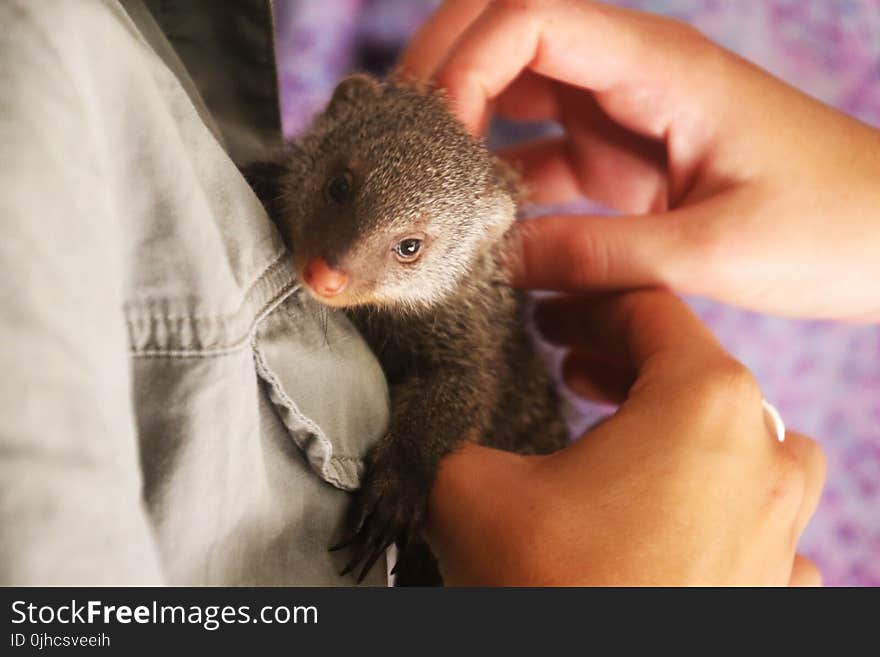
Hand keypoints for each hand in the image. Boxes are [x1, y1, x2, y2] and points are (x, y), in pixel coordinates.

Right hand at [400, 0, 879, 321]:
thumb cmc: (833, 229)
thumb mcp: (711, 252)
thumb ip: (596, 255)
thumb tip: (495, 260)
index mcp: (659, 66)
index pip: (530, 17)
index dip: (464, 61)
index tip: (433, 133)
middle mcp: (629, 76)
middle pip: (505, 31)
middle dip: (441, 69)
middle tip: (396, 135)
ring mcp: (620, 117)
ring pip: (513, 92)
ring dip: (461, 127)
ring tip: (416, 183)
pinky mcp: (620, 163)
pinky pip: (537, 158)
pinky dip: (496, 183)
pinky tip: (471, 224)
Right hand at [425, 289, 824, 584]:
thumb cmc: (547, 586)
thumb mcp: (470, 483)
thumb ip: (460, 427)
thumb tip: (442, 412)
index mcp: (706, 403)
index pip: (649, 312)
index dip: (587, 303)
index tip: (547, 312)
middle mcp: (766, 458)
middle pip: (696, 373)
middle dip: (622, 360)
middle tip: (565, 362)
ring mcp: (782, 529)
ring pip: (741, 442)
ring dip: (678, 425)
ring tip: (616, 432)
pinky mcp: (776, 588)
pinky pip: (753, 517)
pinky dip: (710, 498)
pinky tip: (660, 515)